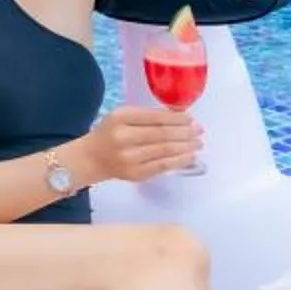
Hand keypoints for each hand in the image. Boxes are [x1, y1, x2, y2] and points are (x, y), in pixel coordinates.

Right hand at [82, 103, 199, 184]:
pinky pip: (162, 166)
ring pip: (165, 151)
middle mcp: (123, 137)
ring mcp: (129, 158)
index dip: (177, 118)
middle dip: (186, 132)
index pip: (155, 117)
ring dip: (186, 147)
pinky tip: (189, 156)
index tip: (191, 119)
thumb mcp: (122, 116)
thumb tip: (180, 117)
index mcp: (120, 118)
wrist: (91, 158)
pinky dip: (179, 161)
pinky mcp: (135, 174)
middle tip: (199, 131)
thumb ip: (147, 115)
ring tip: (198, 143)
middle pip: (162, 134)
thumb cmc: (110, 133)